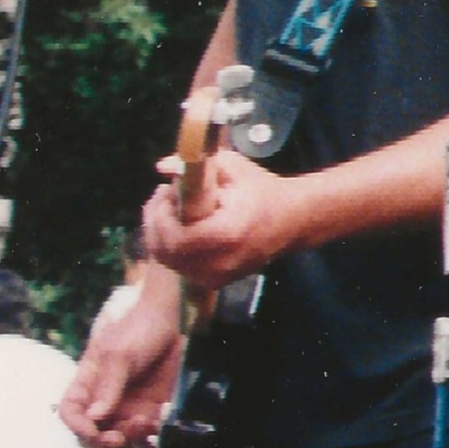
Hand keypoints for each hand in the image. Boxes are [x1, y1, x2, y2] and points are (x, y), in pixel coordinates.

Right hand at [60, 299, 181, 447]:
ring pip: (122, 438)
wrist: (166, 315)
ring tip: (144, 426)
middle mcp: (104, 401)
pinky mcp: (153, 407)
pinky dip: (150, 438)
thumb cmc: (134, 328)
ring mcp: (128, 405)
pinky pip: (147, 433)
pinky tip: (156, 432)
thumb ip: (108, 386)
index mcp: (87, 386)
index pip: (70, 414)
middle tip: (118, 438)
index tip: (92, 432)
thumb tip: (95, 418)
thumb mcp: (118, 355)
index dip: (77, 427)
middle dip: (103, 443)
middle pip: (94, 435)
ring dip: (129, 441)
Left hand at [138, 149, 305, 284]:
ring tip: (172, 211)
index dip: (161, 216)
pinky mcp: (213, 282)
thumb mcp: (234, 169)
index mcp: (227, 233)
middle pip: (164, 251)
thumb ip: (197, 165)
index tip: (166, 192)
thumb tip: (163, 166)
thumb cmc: (262, 191)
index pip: (176, 237)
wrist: (292, 221)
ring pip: (167, 259)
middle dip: (155, 222)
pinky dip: (173, 248)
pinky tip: (181, 228)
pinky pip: (178, 266)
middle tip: (163, 199)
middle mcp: (220, 262)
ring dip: (161, 234)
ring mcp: (216, 277)